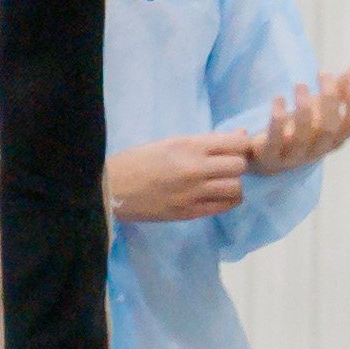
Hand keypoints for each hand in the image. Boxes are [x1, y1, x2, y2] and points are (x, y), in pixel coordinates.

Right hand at [103, 131, 255, 223]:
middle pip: (239, 166)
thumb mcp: (169, 143)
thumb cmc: (135, 162)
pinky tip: (216, 196)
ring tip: (219, 184)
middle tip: (223, 168)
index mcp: (188, 146)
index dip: (240, 146)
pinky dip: (226, 200)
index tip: (232, 150)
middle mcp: (194, 169)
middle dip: (235, 166)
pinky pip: (224, 206)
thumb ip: (204, 141)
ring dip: (231, 185)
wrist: (109, 190)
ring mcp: (193, 193)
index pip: (237, 143)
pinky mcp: (189, 212)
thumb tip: (240, 136)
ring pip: (236, 188)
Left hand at [248, 60, 349, 172]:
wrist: (266, 155)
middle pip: (329, 128)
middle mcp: (318, 150)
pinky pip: (274, 141)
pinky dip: (277, 120)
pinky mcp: (270, 157)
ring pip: (303, 136)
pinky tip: (278, 99)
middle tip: (323, 73)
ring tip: (300, 84)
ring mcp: (294, 157)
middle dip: (329, 99)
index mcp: (335, 139)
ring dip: (303, 107)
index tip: (346, 75)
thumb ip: (340, 89)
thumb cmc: (299, 126)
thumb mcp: (320, 107)